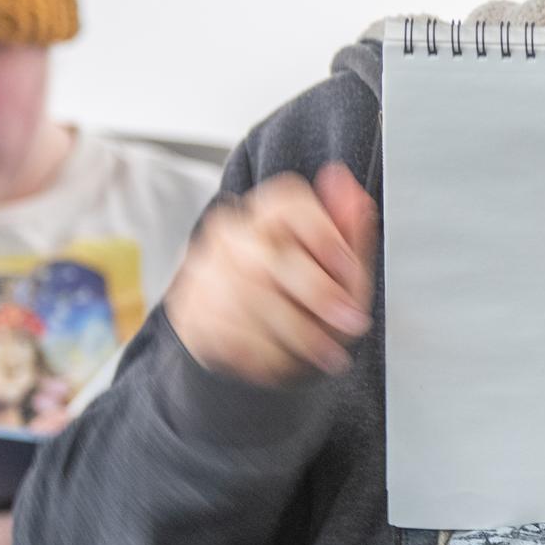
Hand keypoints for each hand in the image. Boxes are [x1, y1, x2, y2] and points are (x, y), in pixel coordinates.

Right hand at [165, 163, 376, 384]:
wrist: (242, 342)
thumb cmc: (298, 297)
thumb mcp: (333, 266)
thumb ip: (345, 229)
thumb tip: (349, 186)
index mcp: (267, 214)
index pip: (289, 204)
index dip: (325, 235)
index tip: (352, 268)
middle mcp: (231, 237)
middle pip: (271, 255)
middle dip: (318, 293)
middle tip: (350, 321)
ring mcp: (206, 274)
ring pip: (252, 300)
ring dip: (299, 333)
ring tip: (325, 352)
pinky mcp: (193, 313)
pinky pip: (232, 333)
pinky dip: (268, 353)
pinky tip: (286, 358)